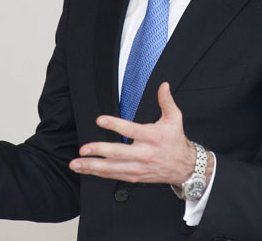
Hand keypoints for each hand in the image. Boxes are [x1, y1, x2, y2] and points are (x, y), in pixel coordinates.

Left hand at [69, 82, 201, 185]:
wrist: (185, 167)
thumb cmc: (176, 141)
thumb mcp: (175, 119)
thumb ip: (166, 101)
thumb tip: (163, 85)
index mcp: (153, 137)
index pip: (131, 130)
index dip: (115, 125)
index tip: (100, 120)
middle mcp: (144, 153)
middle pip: (119, 153)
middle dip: (99, 151)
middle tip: (83, 149)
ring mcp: (139, 167)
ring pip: (113, 168)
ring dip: (93, 166)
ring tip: (76, 164)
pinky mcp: (135, 176)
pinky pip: (114, 175)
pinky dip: (99, 174)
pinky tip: (87, 170)